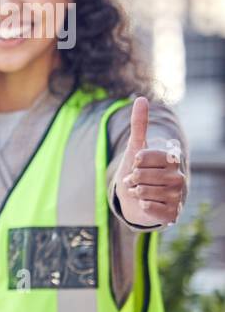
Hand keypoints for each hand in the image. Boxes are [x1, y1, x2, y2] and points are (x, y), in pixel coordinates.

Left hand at [115, 96, 184, 227]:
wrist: (136, 198)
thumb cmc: (138, 171)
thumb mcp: (136, 147)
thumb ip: (139, 124)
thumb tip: (141, 99)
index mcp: (172, 159)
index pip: (143, 156)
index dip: (134, 162)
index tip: (138, 164)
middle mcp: (179, 176)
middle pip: (141, 175)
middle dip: (132, 179)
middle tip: (137, 181)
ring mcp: (178, 195)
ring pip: (143, 192)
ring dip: (135, 193)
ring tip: (141, 192)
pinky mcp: (173, 213)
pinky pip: (148, 208)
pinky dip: (142, 206)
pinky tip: (148, 204)